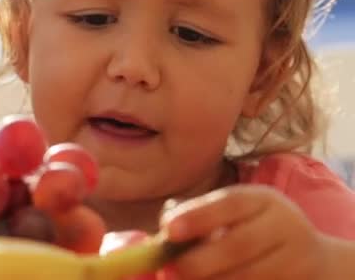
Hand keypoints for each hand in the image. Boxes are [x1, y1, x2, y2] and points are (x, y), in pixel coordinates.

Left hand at [160, 185, 330, 279]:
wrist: (308, 258)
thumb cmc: (251, 229)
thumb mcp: (232, 214)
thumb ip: (198, 215)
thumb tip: (164, 226)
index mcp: (263, 200)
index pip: (231, 203)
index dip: (198, 216)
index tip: (168, 230)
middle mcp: (284, 226)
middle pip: (240, 245)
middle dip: (199, 261)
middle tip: (167, 270)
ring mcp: (296, 260)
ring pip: (249, 276)